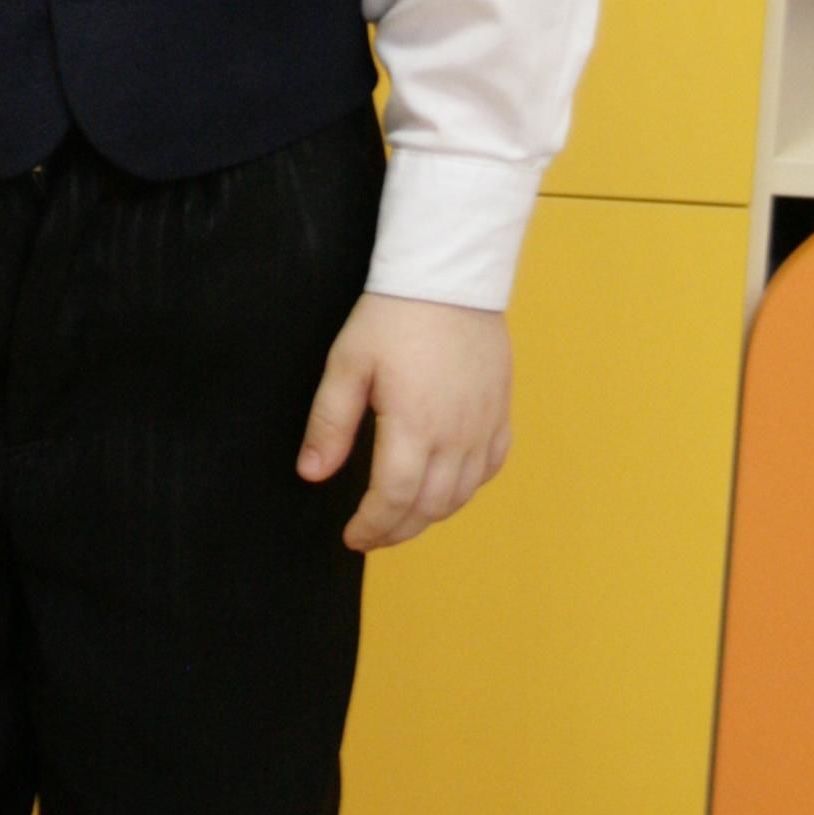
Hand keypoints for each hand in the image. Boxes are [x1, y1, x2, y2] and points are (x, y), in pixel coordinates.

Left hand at [297, 293, 511, 554]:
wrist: (449, 277)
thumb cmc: (394, 315)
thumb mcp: (347, 364)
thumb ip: (330, 423)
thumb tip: (312, 473)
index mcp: (413, 426)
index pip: (393, 500)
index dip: (371, 527)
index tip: (352, 537)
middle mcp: (455, 434)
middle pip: (429, 507)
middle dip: (397, 530)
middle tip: (372, 535)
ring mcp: (484, 425)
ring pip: (462, 494)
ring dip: (430, 515)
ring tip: (402, 516)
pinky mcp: (501, 411)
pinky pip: (491, 466)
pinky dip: (467, 487)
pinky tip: (447, 485)